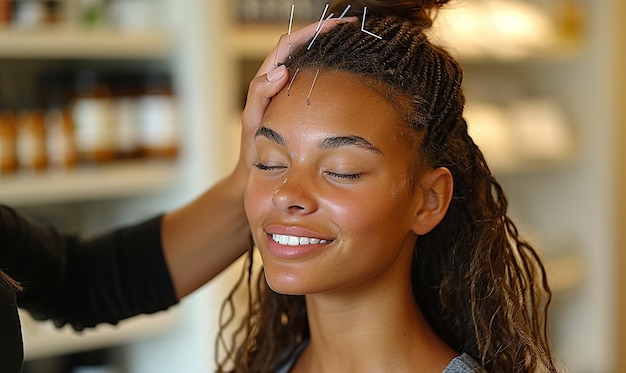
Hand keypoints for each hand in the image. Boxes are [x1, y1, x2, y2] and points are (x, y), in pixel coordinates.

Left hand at [233, 17, 357, 184]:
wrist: (254, 174)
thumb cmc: (253, 151)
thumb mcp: (254, 123)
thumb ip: (259, 96)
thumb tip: (281, 70)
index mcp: (266, 80)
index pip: (289, 44)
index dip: (310, 31)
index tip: (335, 25)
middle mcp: (278, 82)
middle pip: (301, 47)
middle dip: (324, 33)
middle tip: (351, 27)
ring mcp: (289, 93)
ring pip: (309, 63)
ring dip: (328, 50)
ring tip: (352, 42)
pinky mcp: (298, 106)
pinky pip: (315, 82)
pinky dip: (329, 72)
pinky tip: (347, 75)